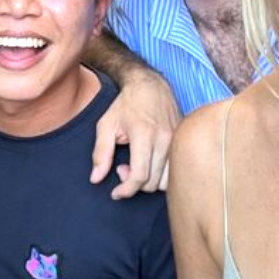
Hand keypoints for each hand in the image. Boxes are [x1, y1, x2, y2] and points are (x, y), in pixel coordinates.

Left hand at [91, 71, 179, 198]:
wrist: (151, 85)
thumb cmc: (126, 105)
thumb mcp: (106, 125)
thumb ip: (100, 153)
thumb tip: (95, 179)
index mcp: (144, 135)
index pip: (140, 176)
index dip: (126, 190)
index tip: (116, 193)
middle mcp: (164, 139)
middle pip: (153, 182)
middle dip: (134, 184)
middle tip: (122, 169)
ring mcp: (177, 141)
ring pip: (166, 180)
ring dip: (149, 182)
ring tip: (137, 166)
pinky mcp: (183, 142)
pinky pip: (175, 171)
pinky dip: (161, 176)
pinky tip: (150, 164)